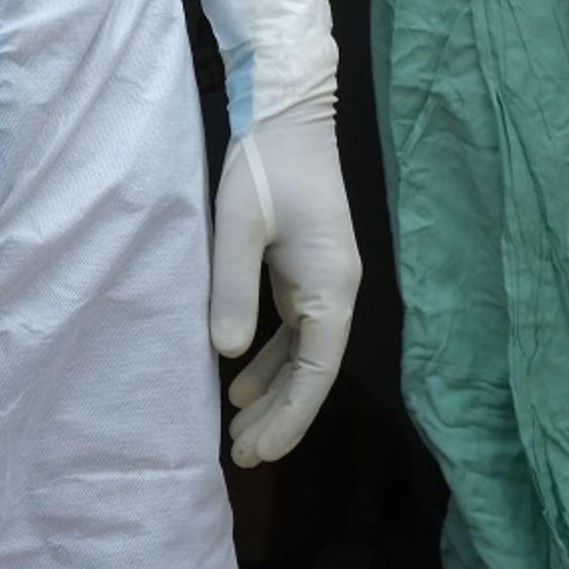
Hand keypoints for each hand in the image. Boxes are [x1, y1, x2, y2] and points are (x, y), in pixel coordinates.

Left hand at [209, 107, 360, 467]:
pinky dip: (269, 357)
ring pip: (302, 353)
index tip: (262, 452)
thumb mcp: (238, 227)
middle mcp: (337, 291)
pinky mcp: (308, 267)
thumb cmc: (265, 165)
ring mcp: (324, 279)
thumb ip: (234, 289)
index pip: (317, 371)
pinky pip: (293, 328)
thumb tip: (230, 355)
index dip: (290, 417)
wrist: (287, 111)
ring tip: (236, 430)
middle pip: (312, 371)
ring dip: (272, 391)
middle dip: (279, 416)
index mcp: (332, 286)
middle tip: (242, 457)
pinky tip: (238, 377)